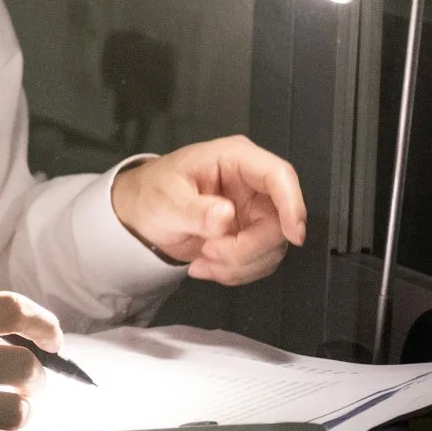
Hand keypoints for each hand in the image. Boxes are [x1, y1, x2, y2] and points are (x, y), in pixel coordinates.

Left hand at [112, 135, 305, 284]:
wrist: (139, 217)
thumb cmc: (151, 194)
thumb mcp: (165, 199)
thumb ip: (195, 210)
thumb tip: (225, 217)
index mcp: (234, 159)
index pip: (278, 175)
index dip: (292, 204)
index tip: (292, 236)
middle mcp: (252, 184)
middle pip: (279, 221)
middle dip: (247, 248)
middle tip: (210, 253)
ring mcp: (254, 212)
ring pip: (272, 248)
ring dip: (238, 264)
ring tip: (202, 261)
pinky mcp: (251, 236)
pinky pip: (260, 261)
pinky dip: (234, 271)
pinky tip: (206, 266)